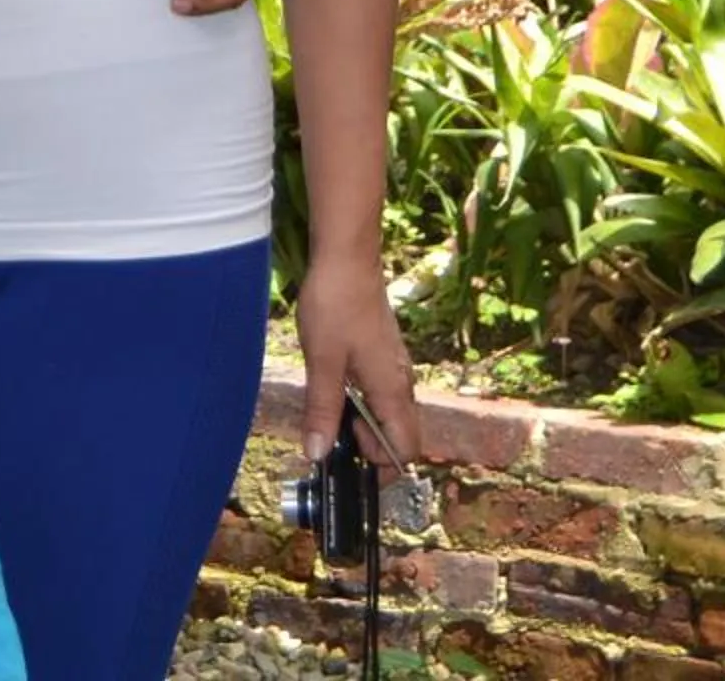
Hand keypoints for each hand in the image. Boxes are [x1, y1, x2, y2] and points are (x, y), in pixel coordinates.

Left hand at [296, 252, 420, 466]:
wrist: (347, 258)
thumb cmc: (336, 305)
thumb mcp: (322, 362)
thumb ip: (322, 410)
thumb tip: (317, 455)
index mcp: (393, 390)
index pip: (407, 449)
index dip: (381, 466)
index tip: (347, 462)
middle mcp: (401, 382)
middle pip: (400, 435)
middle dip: (369, 447)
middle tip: (331, 433)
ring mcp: (394, 367)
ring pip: (389, 414)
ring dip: (363, 424)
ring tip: (328, 410)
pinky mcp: (383, 354)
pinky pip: (381, 393)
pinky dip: (362, 403)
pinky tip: (334, 387)